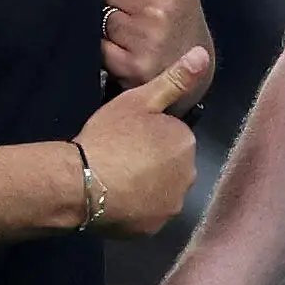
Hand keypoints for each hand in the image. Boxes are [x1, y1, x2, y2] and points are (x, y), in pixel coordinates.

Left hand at [76, 0, 214, 90]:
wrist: (196, 72)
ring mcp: (146, 37)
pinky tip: (122, 51)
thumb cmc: (177, 14)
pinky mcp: (133, 66)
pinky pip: (96, 46)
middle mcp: (159, 5)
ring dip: (103, 23)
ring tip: (129, 33)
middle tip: (129, 9)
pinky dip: (102, 48)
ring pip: (97, 17)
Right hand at [76, 45, 211, 234]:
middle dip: (154, 162)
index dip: (151, 136)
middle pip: (173, 167)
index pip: (175, 138)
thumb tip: (203, 55)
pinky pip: (149, 214)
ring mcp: (172, 206)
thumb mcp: (139, 100)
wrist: (81, 181)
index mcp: (186, 143)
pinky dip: (137, 208)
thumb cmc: (110, 136)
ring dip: (147, 187)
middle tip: (121, 156)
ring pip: (163, 192)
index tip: (128, 136)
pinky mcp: (154, 229)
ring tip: (116, 178)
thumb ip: (174, 80)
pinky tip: (115, 198)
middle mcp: (188, 177)